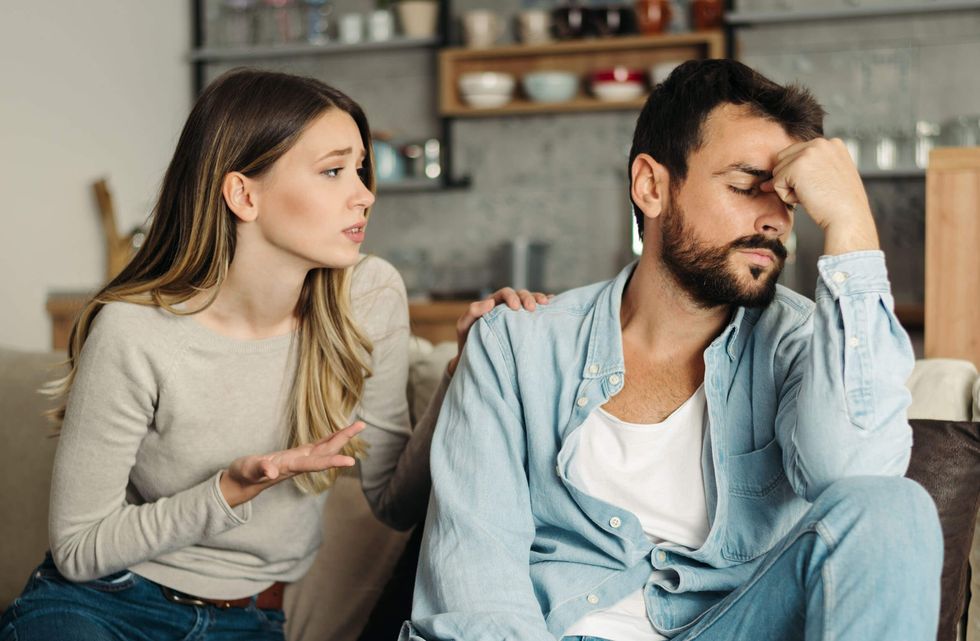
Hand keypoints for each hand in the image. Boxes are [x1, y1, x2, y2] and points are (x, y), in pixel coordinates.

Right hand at [220, 421, 366, 506]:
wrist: (242, 483)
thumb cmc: (244, 475)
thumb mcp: (248, 470)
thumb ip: (260, 470)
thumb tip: (272, 472)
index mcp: (290, 467)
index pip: (315, 464)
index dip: (332, 462)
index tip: (351, 462)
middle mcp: (299, 463)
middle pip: (326, 451)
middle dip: (344, 439)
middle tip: (362, 425)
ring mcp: (299, 459)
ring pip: (325, 447)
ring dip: (341, 437)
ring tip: (358, 425)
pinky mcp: (296, 455)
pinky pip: (317, 445)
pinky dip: (329, 438)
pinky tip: (338, 434)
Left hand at [446, 288, 551, 375]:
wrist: (476, 361)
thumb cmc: (468, 342)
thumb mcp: (464, 327)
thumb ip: (472, 312)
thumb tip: (490, 302)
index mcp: (493, 303)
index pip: (505, 293)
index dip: (511, 297)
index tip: (515, 307)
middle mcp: (507, 306)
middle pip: (521, 294)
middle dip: (527, 298)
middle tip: (531, 308)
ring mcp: (518, 315)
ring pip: (531, 300)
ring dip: (538, 299)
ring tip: (545, 304)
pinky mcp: (526, 325)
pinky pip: (537, 312)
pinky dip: (547, 306)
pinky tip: (553, 303)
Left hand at [760, 137, 878, 254]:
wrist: (849, 217)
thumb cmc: (841, 204)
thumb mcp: (827, 179)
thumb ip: (802, 172)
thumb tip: (765, 183)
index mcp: (832, 143)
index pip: (797, 154)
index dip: (799, 175)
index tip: (817, 187)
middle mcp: (821, 143)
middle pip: (784, 159)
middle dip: (791, 179)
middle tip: (814, 192)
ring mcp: (809, 153)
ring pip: (778, 171)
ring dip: (789, 188)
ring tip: (813, 195)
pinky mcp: (796, 167)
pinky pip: (776, 183)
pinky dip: (786, 196)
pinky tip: (806, 199)